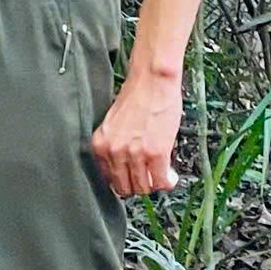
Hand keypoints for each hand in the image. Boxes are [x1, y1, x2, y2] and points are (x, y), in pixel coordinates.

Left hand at [93, 68, 182, 196]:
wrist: (152, 81)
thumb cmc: (136, 97)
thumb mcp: (114, 126)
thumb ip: (115, 147)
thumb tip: (125, 168)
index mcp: (100, 144)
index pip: (108, 179)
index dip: (124, 181)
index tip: (133, 179)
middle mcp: (113, 151)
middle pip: (125, 188)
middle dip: (139, 186)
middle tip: (149, 178)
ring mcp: (134, 153)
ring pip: (144, 188)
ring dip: (154, 185)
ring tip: (161, 175)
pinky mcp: (155, 153)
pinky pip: (161, 181)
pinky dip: (167, 182)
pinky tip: (170, 175)